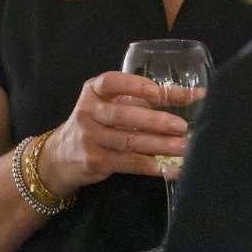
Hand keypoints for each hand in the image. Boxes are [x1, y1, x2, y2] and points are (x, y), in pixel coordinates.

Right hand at [36, 70, 188, 197]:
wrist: (61, 156)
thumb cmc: (97, 122)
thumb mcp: (111, 103)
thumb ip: (143, 98)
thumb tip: (191, 95)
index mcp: (93, 91)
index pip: (111, 82)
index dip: (134, 86)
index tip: (158, 92)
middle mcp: (88, 112)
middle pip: (122, 115)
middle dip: (154, 120)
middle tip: (181, 126)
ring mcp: (90, 138)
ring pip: (128, 141)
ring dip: (160, 145)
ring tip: (184, 146)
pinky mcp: (96, 161)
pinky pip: (128, 163)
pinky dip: (152, 166)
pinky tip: (170, 168)